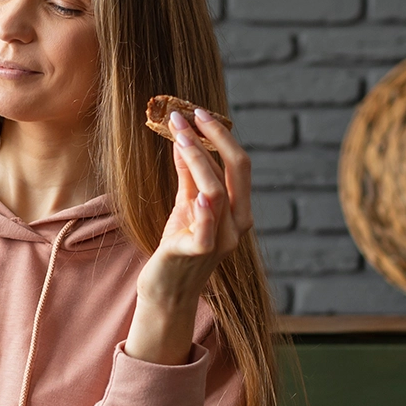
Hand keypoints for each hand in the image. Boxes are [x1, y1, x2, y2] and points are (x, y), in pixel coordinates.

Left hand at [126, 108, 252, 363]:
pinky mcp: (197, 251)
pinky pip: (205, 224)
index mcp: (238, 211)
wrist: (165, 292)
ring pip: (216, 189)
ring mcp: (220, 239)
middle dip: (214, 137)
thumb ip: (189, 177)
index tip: (198, 113)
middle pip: (238, 170)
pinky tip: (194, 187)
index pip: (239, 165)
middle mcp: (237, 224)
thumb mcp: (184, 206)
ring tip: (178, 135)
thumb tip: (185, 139)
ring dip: (197, 157)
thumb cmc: (177, 249)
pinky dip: (203, 205)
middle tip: (189, 115)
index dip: (221, 135)